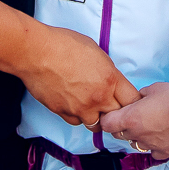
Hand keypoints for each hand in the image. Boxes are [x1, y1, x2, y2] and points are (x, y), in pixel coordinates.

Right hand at [19, 23, 140, 125]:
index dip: (132, 102)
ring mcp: (80, 108)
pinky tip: (73, 103)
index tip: (128, 102)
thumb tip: (111, 81)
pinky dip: (77, 116)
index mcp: (110, 79)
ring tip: (90, 105)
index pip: (132, 100)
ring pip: (96, 124)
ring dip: (96, 117)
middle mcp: (98, 97)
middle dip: (116, 112)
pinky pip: (76, 121)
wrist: (36, 52)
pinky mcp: (63, 112)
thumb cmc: (64, 45)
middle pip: (117, 116)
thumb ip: (108, 71)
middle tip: (111, 106)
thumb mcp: (96, 52)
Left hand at [100, 82, 168, 160]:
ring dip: (137, 136)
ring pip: (135, 144)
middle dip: (121, 126)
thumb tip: (138, 98)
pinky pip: (152, 151)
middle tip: (132, 117)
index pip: (105, 124)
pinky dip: (154, 145)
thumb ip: (140, 95)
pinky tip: (162, 135)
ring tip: (150, 125)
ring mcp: (149, 146)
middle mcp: (136, 135)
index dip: (107, 119)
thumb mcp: (153, 88)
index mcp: (130, 118)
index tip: (112, 114)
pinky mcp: (163, 153)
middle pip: (118, 135)